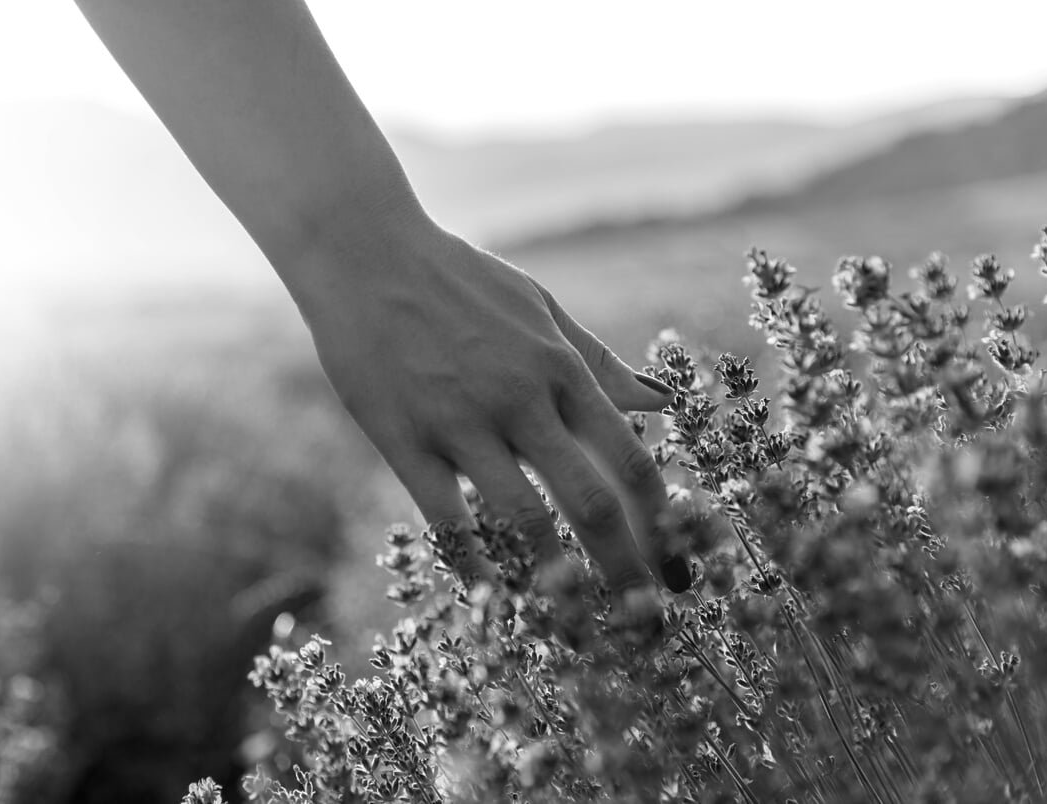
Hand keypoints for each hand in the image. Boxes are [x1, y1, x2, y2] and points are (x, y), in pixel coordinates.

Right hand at [296, 217, 691, 596]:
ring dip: (556, 583)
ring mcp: (462, 422)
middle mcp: (522, 400)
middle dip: (628, 572)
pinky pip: (445, 519)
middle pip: (592, 502)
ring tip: (576, 630)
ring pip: (523, 520)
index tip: (680, 570)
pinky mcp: (405, 439)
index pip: (631, 460)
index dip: (665, 524)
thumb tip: (665, 402)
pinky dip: (473, 566)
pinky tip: (489, 600)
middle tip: (648, 626)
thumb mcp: (541, 307)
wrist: (366, 253)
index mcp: (561, 369)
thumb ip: (600, 362)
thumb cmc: (459, 279)